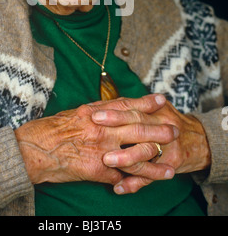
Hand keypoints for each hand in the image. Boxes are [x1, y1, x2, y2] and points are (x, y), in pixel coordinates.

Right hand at [14, 94, 176, 185]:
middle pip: (136, 129)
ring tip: (170, 169)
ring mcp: (99, 149)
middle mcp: (100, 128)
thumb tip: (113, 112)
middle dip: (158, 131)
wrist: (33, 149)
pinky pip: (118, 177)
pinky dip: (130, 182)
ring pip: (134, 157)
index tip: (162, 101)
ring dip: (153, 164)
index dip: (145, 103)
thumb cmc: (51, 130)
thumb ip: (96, 113)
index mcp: (94, 112)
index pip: (125, 105)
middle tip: (175, 131)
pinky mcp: (95, 169)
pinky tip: (141, 186)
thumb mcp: (75, 114)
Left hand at [91, 97, 210, 193]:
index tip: (95, 115)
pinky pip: (151, 176)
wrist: (200, 140)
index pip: (134, 109)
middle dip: (116, 131)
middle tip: (96, 134)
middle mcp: (164, 126)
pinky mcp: (171, 165)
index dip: (114, 112)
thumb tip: (107, 106)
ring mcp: (168, 147)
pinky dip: (134, 183)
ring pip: (145, 152)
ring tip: (106, 161)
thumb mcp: (158, 108)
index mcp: (158, 111)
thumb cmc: (169, 122)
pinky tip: (119, 188)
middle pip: (138, 127)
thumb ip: (136, 106)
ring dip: (125, 158)